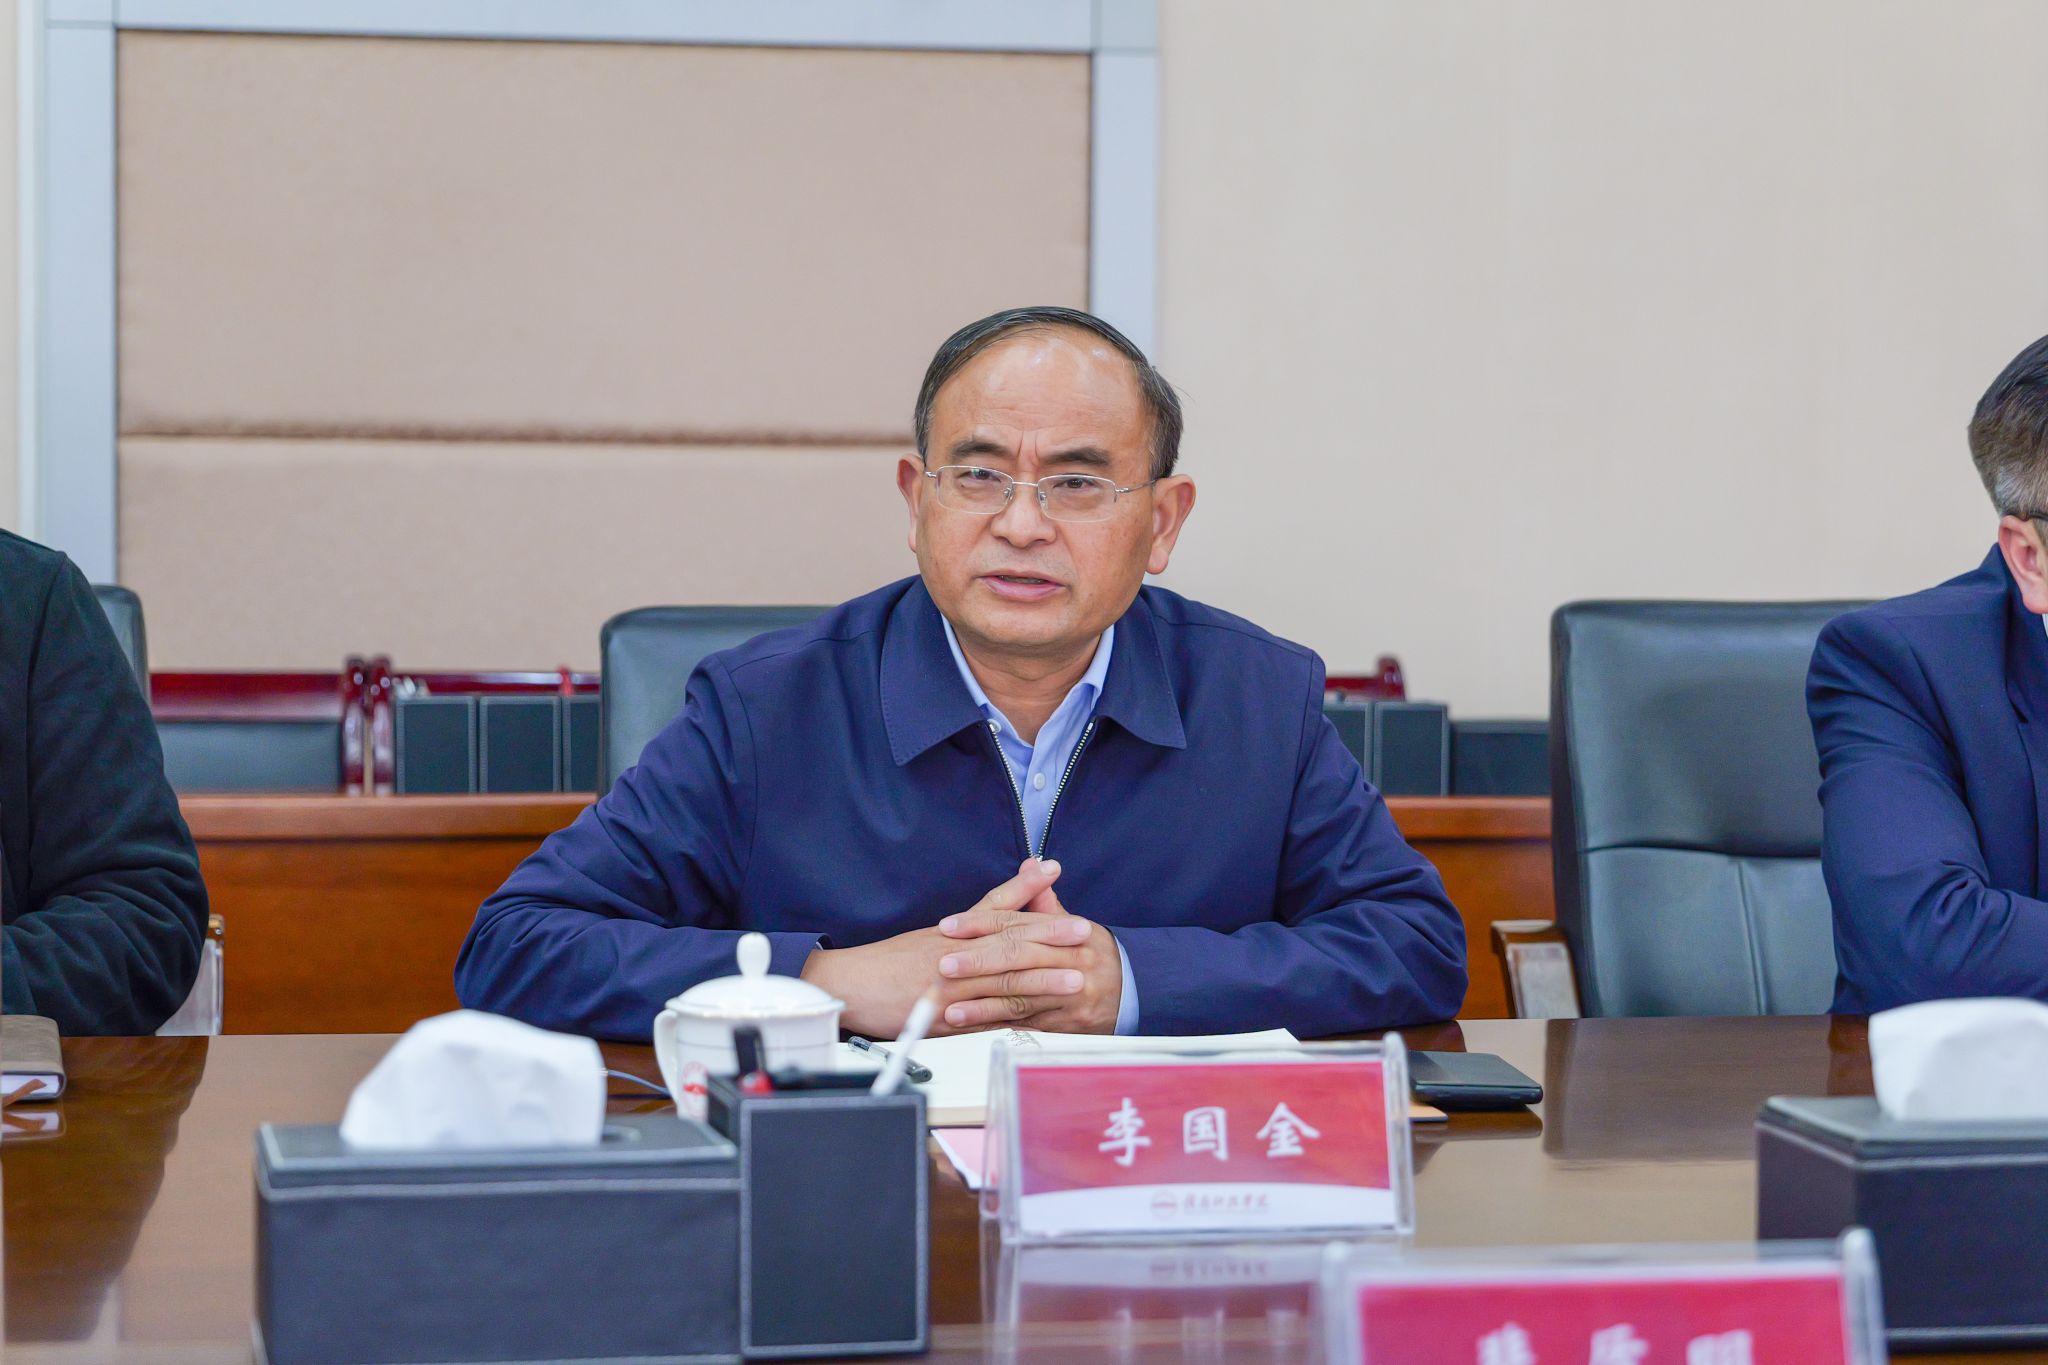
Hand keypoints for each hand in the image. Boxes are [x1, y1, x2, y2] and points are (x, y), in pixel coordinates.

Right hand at [800, 859, 1094, 1036]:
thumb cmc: (892, 961)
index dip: (1042, 918)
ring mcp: (948, 988)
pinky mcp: (939, 1019)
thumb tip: (1015, 893)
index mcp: (956, 935)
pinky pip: (980, 1019)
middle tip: (1085, 939)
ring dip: (1041, 981)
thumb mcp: (937, 933)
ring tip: (1073, 983)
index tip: (1074, 916)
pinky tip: (1038, 1023)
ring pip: (1000, 982)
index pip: (1005, 920)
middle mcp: (955, 956)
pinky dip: (1011, 1019)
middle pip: (1008, 945)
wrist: (850, 985)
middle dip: (1050, 942)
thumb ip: (983, 913)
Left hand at [936, 858, 1122, 1033]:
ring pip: (1020, 995)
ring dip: (981, 1002)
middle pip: (1018, 958)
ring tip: (947, 1004)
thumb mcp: (1076, 924)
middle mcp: (1070, 961)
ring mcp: (1069, 995)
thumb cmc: (1098, 955)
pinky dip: (994, 1023)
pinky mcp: (1066, 1022)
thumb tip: (1031, 864)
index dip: (981, 924)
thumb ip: (1046, 901)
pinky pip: (1025, 1022)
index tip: (949, 926)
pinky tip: (969, 1024)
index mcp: (1069, 932)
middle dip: (978, 961)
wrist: (1136, 992)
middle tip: (945, 964)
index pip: (1018, 923)